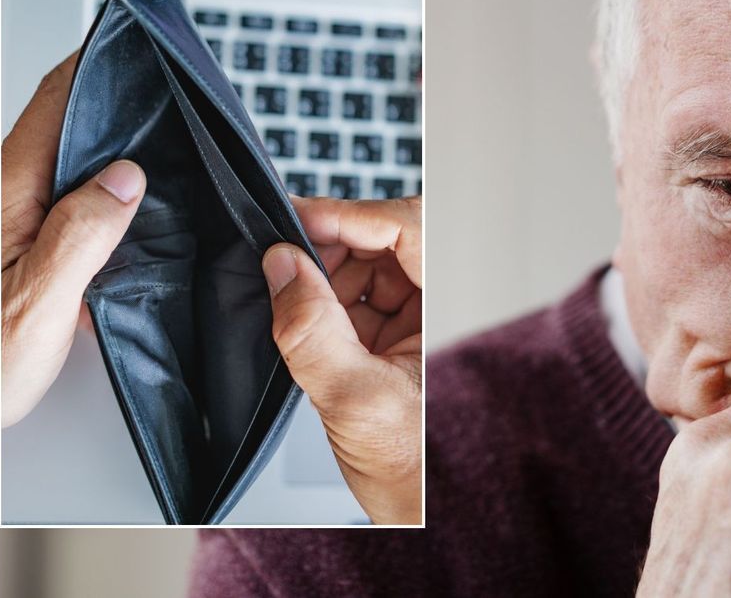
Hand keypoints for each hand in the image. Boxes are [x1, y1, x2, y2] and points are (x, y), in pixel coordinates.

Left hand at [1, 52, 146, 427]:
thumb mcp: (38, 304)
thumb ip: (83, 234)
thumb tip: (126, 178)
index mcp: (7, 194)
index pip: (56, 103)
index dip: (97, 67)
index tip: (137, 43)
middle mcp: (2, 196)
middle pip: (62, 122)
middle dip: (116, 103)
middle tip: (169, 96)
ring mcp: (7, 217)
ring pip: (65, 157)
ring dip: (110, 146)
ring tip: (163, 143)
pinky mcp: (16, 243)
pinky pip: (64, 192)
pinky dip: (101, 184)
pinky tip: (132, 200)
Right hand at [261, 195, 421, 524]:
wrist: (417, 515)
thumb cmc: (412, 470)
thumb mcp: (352, 398)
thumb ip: (312, 330)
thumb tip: (282, 267)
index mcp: (448, 309)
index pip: (407, 227)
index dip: (349, 215)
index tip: (296, 220)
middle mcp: (435, 307)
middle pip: (383, 240)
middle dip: (329, 243)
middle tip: (283, 258)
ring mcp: (412, 322)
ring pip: (365, 266)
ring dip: (322, 273)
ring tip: (287, 295)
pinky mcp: (389, 341)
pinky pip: (353, 299)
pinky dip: (321, 301)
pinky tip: (297, 317)